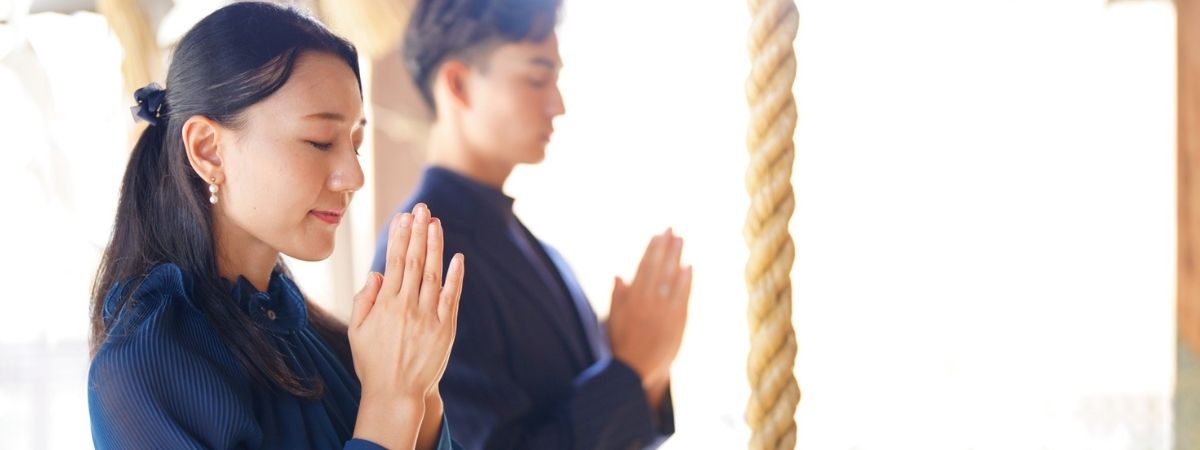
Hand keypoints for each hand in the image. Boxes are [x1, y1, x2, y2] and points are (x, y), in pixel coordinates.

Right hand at [348, 203, 463, 447]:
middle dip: (418, 231)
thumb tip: (376, 273)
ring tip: (436, 223)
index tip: (404, 217)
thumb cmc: (372, 363)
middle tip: (422, 208)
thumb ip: (364, 300)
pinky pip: (451, 297)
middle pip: (415, 261)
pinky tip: (457, 257)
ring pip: (434, 273)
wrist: (396, 394)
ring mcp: (428, 316)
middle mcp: (407, 306)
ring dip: (436, 246)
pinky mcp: (445, 328)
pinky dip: (455, 276)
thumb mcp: (357, 331)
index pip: (395, 261)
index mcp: (385, 304)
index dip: (400, 236)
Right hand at [608, 229, 691, 395]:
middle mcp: (647, 302)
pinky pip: (682, 296)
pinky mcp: (676, 322)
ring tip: (681, 240)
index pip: (643, 268)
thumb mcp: (614, 319)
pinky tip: (689, 266)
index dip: (651, 250)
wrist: (635, 371)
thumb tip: (619, 275)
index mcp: (631, 299)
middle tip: (672, 229)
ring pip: (671, 278)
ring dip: (676, 257)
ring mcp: (663, 311)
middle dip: (665, 247)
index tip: (657, 234)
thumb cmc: (622, 344)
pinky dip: (686, 281)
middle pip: (658, 268)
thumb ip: (618, 297)